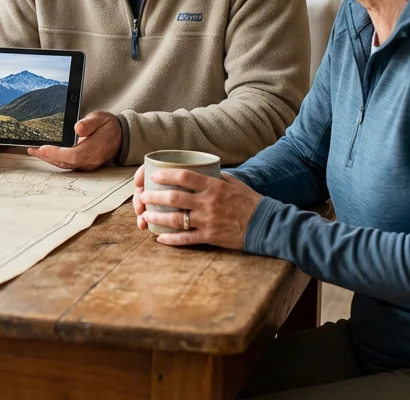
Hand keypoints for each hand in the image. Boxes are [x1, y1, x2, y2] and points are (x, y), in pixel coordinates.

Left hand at [28, 111, 120, 170]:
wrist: (120, 136)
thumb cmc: (109, 126)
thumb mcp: (101, 118)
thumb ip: (89, 123)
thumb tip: (77, 128)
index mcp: (96, 148)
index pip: (74, 154)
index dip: (57, 153)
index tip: (44, 148)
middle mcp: (91, 159)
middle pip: (66, 162)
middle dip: (48, 157)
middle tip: (32, 149)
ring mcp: (87, 164)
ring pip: (65, 165)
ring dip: (49, 159)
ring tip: (34, 151)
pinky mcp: (83, 164)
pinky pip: (67, 164)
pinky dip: (55, 160)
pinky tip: (44, 154)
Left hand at [134, 168, 260, 248]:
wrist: (266, 225)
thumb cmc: (250, 202)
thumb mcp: (235, 184)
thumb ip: (217, 177)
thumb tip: (203, 170)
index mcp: (214, 187)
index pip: (184, 176)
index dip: (166, 175)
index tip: (154, 176)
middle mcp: (208, 203)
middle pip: (174, 198)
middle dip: (154, 197)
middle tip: (143, 196)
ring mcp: (208, 221)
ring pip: (176, 219)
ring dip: (157, 217)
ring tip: (145, 216)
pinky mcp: (210, 237)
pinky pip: (186, 239)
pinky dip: (171, 239)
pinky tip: (159, 238)